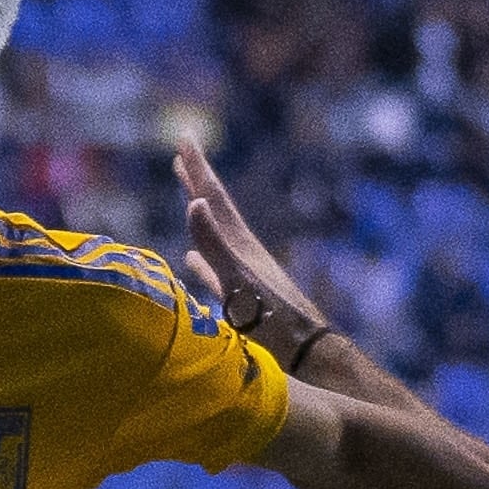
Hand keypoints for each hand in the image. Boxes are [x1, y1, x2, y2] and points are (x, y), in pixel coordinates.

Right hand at [171, 139, 326, 349]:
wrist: (306, 351)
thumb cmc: (272, 321)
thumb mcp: (238, 281)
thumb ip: (215, 245)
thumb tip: (194, 203)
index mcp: (240, 244)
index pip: (213, 197)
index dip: (197, 169)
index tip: (184, 138)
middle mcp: (241, 251)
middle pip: (215, 209)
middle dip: (198, 181)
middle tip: (183, 154)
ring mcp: (243, 272)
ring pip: (214, 236)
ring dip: (200, 215)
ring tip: (188, 198)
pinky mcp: (242, 297)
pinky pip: (213, 271)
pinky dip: (201, 260)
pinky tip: (192, 260)